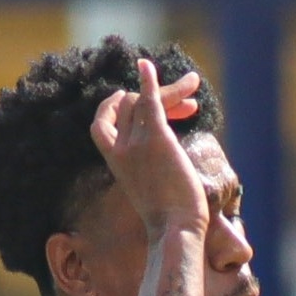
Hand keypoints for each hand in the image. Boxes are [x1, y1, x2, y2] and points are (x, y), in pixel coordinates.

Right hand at [87, 51, 211, 234]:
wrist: (175, 229)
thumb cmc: (170, 220)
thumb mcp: (151, 190)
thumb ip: (149, 169)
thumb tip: (164, 163)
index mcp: (115, 162)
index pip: (103, 124)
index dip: (119, 109)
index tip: (145, 105)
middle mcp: (119, 150)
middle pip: (127, 107)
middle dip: (153, 96)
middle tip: (185, 100)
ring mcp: (135, 144)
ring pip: (143, 102)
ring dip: (169, 89)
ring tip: (192, 83)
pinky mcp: (156, 140)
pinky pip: (149, 101)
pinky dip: (149, 81)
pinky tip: (146, 66)